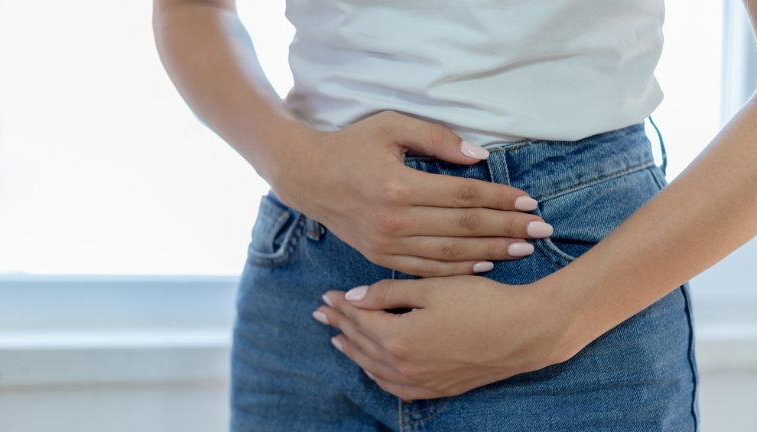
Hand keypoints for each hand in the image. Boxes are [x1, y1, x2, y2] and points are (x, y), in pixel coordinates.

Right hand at [271, 111, 552, 276]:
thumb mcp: (389, 126)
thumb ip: (435, 139)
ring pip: (450, 253)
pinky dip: (458, 270)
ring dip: (491, 251)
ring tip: (524, 250)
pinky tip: (484, 266)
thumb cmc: (350, 145)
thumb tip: (478, 156)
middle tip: (542, 230)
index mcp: (399, 186)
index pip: (464, 195)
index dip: (501, 198)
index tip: (531, 202)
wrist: (306, 177)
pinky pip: (426, 269)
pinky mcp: (379, 256)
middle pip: (464, 227)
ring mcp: (386, 243)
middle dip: (508, 228)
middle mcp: (395, 220)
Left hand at [312, 277, 574, 399]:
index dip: (341, 306)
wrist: (525, 331)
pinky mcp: (441, 388)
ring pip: (375, 369)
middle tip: (322, 313)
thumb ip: (388, 293)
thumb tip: (353, 297)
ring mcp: (423, 381)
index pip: (359, 320)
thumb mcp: (432, 287)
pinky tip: (374, 368)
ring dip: (354, 352)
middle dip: (340, 326)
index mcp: (399, 338)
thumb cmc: (481, 302)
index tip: (327, 294)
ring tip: (338, 340)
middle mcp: (405, 366)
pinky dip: (378, 376)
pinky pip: (397, 388)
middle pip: (362, 344)